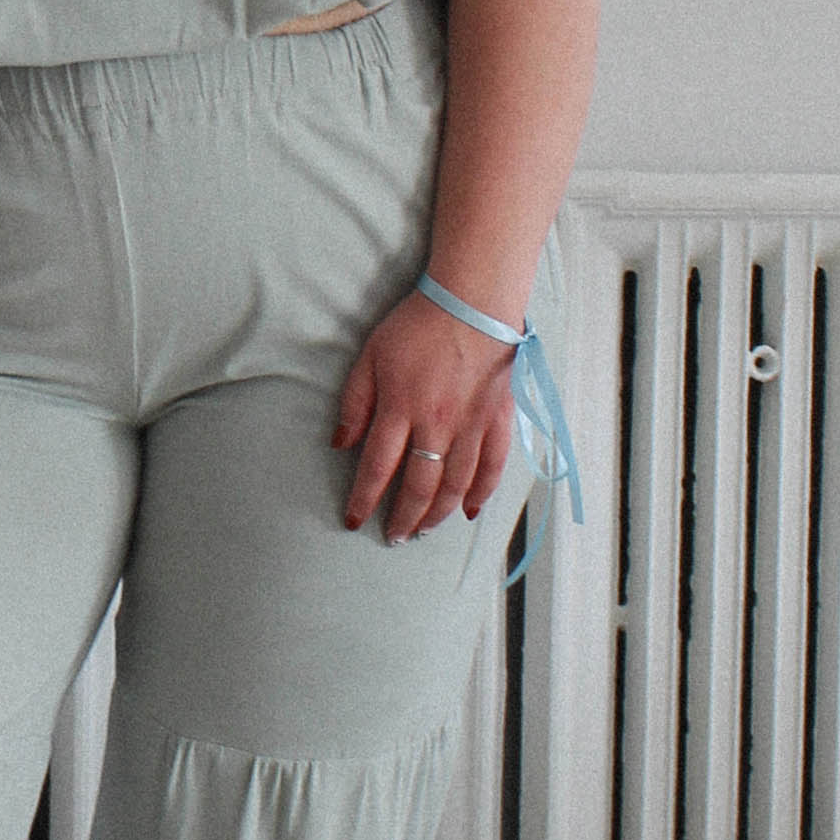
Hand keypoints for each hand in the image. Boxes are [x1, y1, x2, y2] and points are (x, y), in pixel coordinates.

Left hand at [334, 287, 517, 541]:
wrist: (473, 302)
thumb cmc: (417, 325)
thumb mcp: (371, 356)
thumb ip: (355, 403)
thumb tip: (341, 445)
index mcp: (401, 408)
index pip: (378, 467)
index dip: (364, 499)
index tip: (353, 520)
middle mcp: (436, 425)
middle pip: (419, 485)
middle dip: (403, 517)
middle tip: (393, 537)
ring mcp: (471, 425)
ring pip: (455, 484)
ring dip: (438, 514)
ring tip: (423, 531)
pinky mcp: (497, 419)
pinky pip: (492, 466)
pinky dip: (482, 493)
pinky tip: (469, 512)